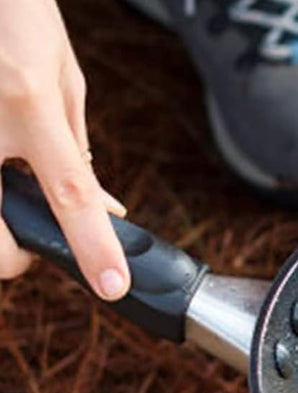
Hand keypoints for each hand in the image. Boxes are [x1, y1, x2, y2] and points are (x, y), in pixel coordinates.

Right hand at [0, 0, 128, 298]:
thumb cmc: (15, 16)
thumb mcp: (61, 80)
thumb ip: (76, 153)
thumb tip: (103, 211)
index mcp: (28, 103)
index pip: (69, 195)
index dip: (92, 247)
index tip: (112, 286)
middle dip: (16, 256)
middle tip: (32, 237)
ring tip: (12, 180)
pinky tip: (0, 158)